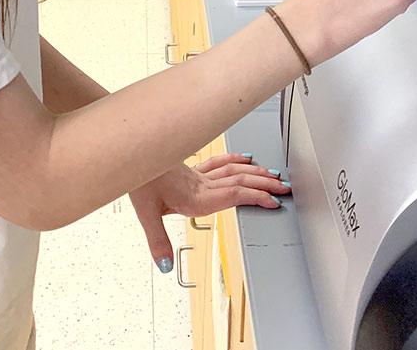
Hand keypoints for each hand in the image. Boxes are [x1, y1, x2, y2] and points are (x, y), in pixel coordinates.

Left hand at [129, 153, 290, 271]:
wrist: (132, 150)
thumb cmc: (138, 177)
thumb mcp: (144, 213)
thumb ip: (158, 241)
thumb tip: (166, 266)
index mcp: (195, 197)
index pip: (235, 194)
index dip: (257, 197)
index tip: (274, 201)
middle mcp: (200, 184)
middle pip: (240, 181)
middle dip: (265, 184)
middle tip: (285, 188)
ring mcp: (197, 174)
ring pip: (233, 170)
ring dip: (255, 172)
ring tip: (273, 174)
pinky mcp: (190, 168)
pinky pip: (219, 163)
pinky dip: (236, 160)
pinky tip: (244, 158)